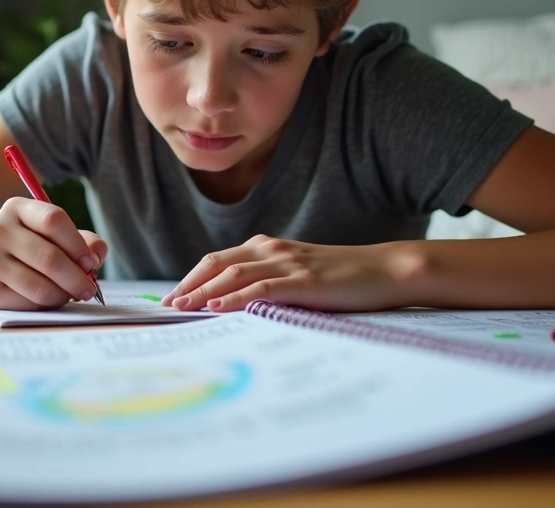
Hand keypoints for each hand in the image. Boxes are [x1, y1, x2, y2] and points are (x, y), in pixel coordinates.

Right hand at [0, 197, 107, 309]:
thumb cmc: (26, 246)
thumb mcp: (49, 233)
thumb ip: (81, 239)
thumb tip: (96, 256)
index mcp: (16, 208)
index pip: (54, 220)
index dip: (78, 244)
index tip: (90, 262)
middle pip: (49, 257)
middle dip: (77, 278)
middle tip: (89, 289)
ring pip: (40, 286)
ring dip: (64, 295)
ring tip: (71, 295)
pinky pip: (28, 303)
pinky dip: (47, 305)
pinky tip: (49, 298)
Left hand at [163, 235, 421, 312]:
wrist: (386, 270)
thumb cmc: (343, 278)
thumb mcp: (299, 275)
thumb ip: (269, 282)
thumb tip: (235, 305)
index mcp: (267, 247)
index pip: (217, 259)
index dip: (191, 278)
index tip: (172, 298)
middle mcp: (272, 249)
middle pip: (217, 264)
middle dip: (189, 286)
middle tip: (167, 308)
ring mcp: (288, 263)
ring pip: (234, 274)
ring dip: (204, 292)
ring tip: (183, 308)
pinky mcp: (304, 281)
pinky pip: (262, 288)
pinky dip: (236, 297)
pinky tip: (218, 308)